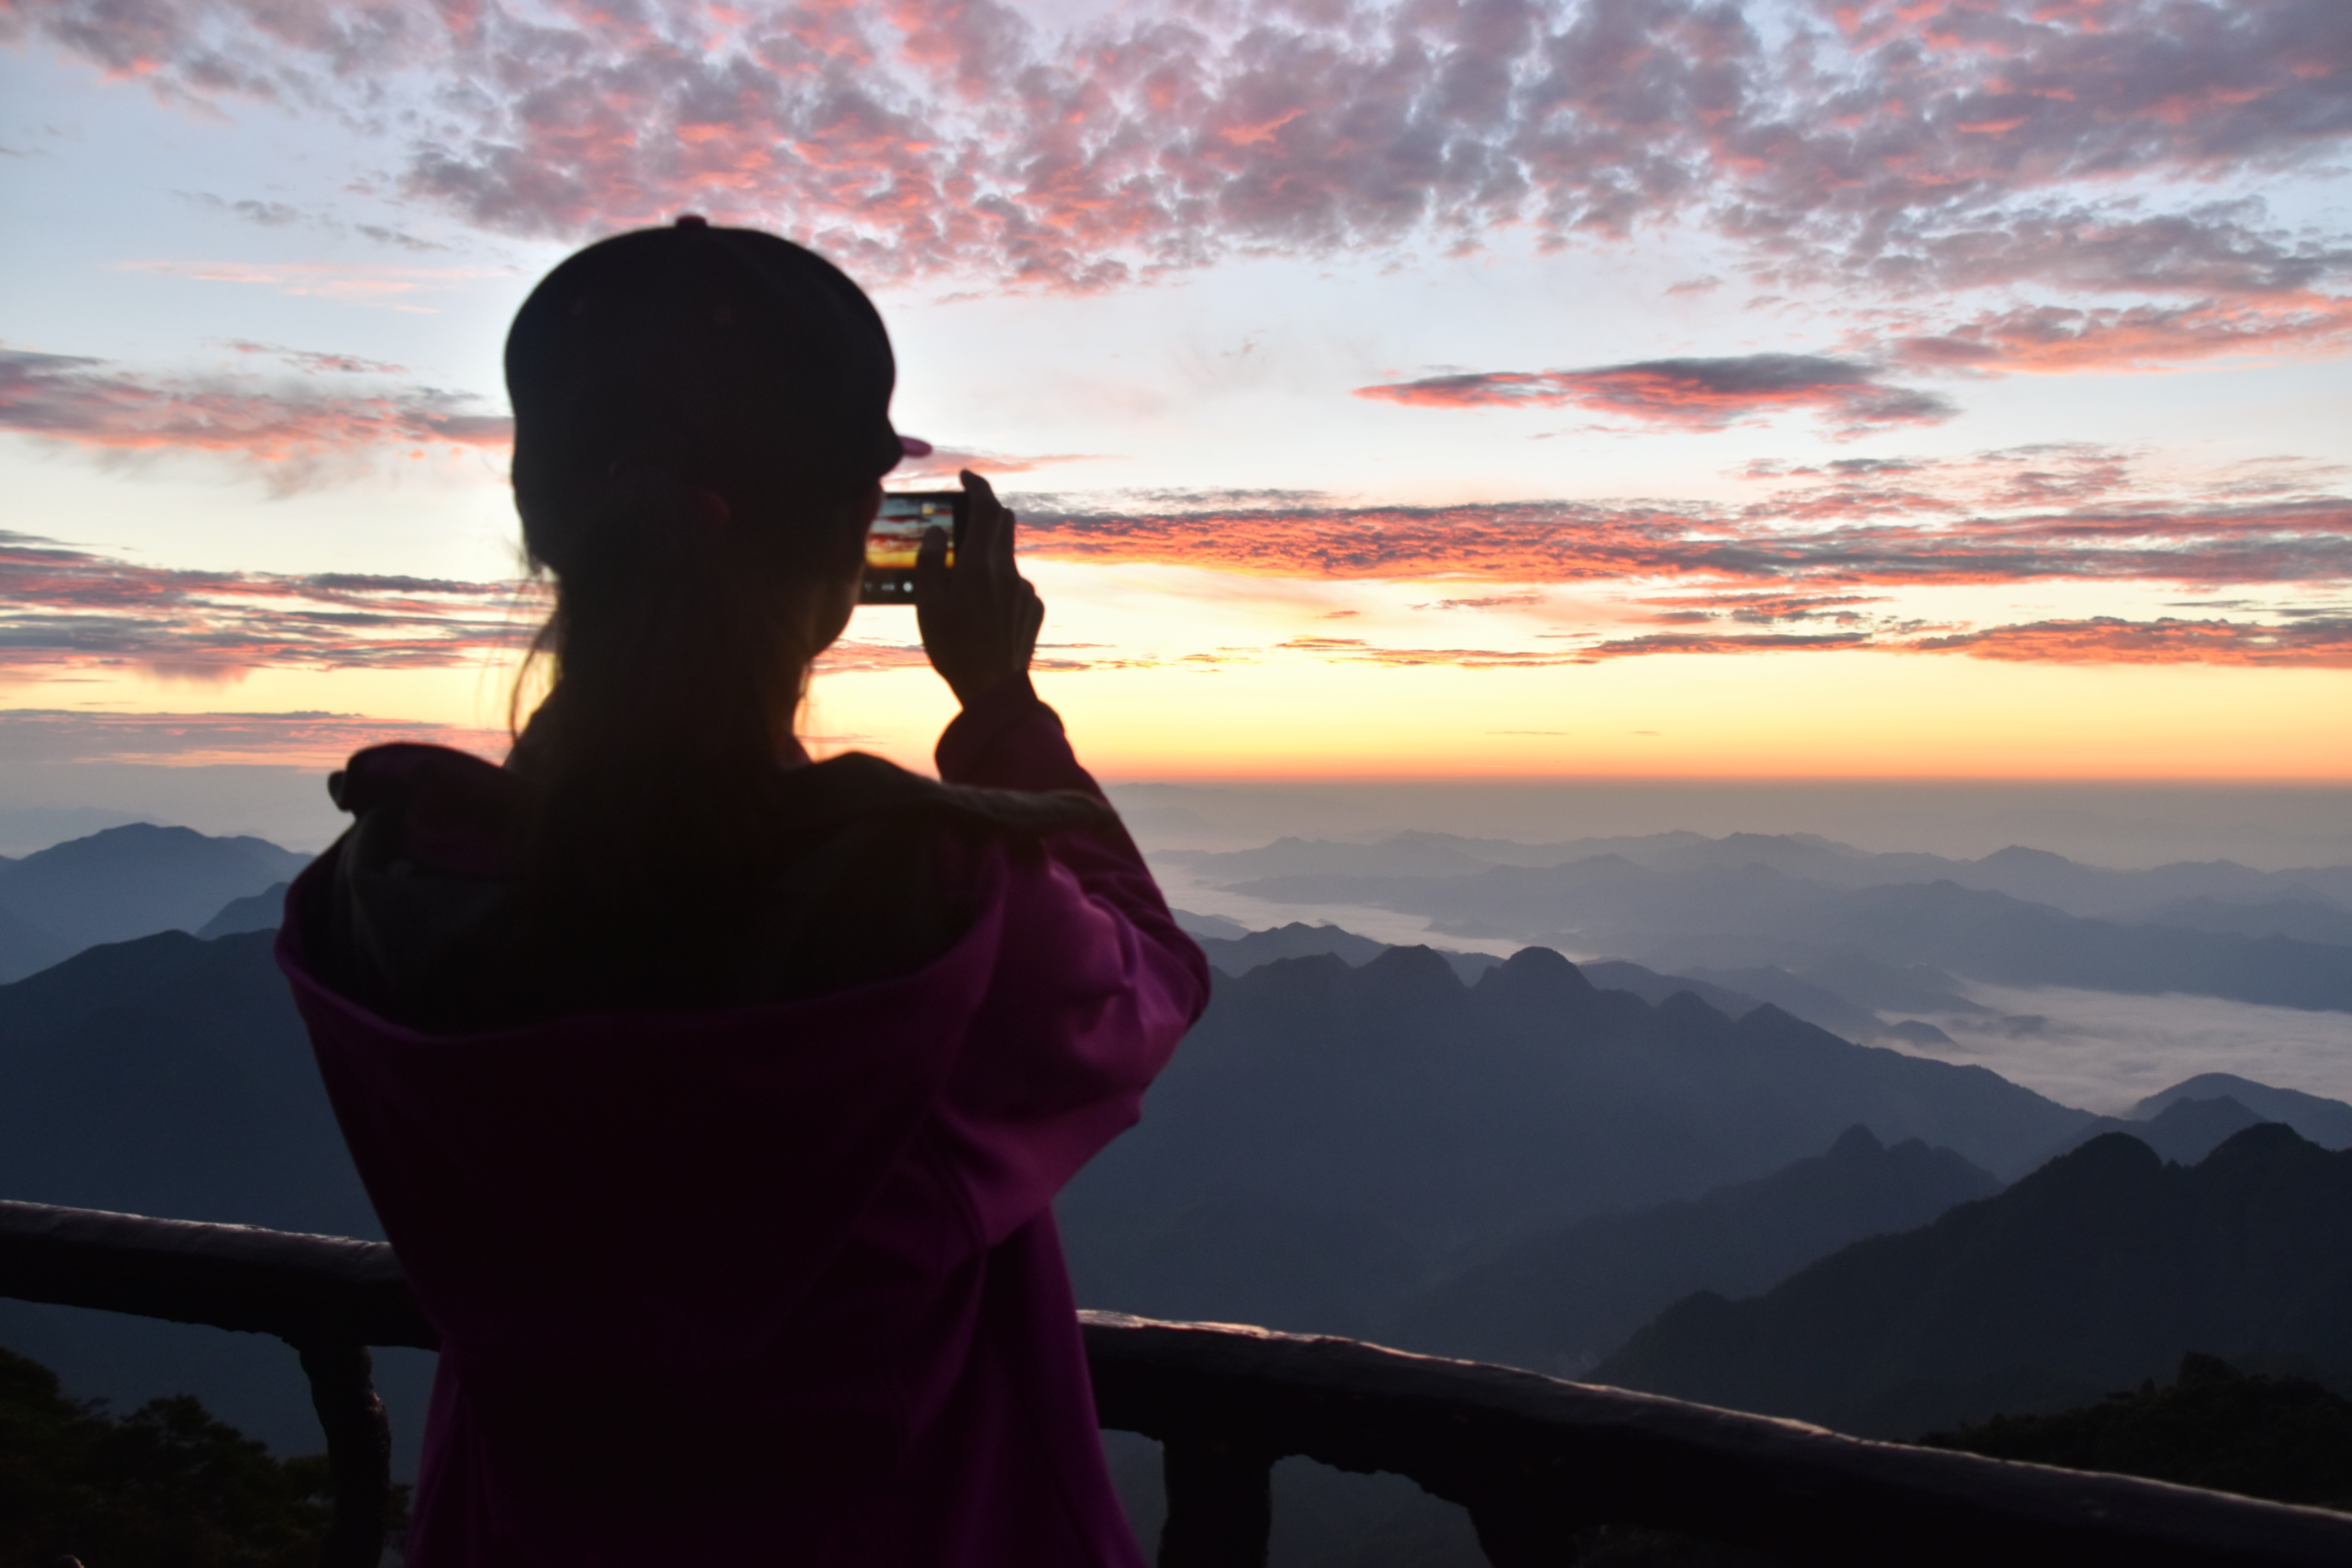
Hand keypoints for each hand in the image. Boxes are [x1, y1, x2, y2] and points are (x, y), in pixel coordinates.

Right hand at [916, 470, 1042, 705]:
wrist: (993, 690)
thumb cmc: (953, 649)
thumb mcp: (927, 605)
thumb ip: (929, 561)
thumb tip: (936, 530)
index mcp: (978, 566)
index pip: (986, 508)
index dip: (978, 485)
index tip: (966, 477)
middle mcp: (1007, 572)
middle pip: (1004, 523)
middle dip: (985, 513)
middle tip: (964, 522)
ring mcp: (1025, 590)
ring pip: (1007, 558)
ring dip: (988, 560)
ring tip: (966, 594)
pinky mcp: (1035, 608)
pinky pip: (1016, 586)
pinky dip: (1000, 588)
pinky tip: (985, 615)